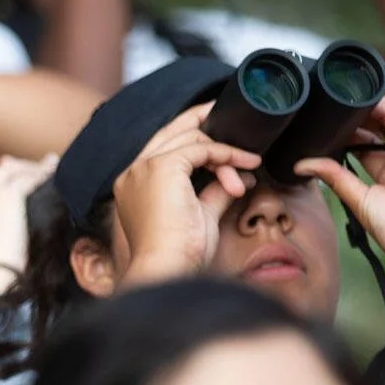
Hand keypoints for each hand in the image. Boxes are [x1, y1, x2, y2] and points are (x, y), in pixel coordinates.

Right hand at [111, 104, 262, 283]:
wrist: (167, 269)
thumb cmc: (179, 254)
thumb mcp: (200, 215)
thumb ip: (213, 192)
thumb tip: (235, 177)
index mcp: (135, 184)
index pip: (164, 148)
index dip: (192, 135)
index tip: (222, 138)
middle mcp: (134, 171)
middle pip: (172, 132)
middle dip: (203, 119)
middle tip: (233, 115)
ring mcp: (145, 167)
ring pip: (191, 139)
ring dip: (225, 152)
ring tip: (250, 165)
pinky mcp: (163, 167)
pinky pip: (202, 149)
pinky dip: (226, 155)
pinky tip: (245, 166)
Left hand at [292, 96, 384, 256]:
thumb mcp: (359, 199)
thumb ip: (335, 177)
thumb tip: (302, 164)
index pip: (370, 148)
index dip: (352, 135)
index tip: (332, 124)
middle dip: (365, 119)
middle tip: (342, 107)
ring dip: (380, 110)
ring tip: (357, 100)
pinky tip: (377, 106)